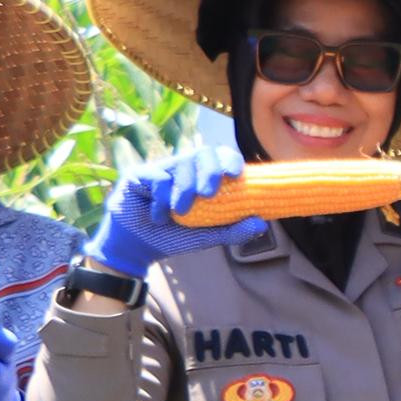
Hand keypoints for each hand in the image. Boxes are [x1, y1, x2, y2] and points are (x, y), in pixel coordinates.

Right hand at [89, 155, 258, 277]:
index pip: (221, 157)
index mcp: (202, 178)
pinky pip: (157, 177)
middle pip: (203, 152)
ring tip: (180, 213)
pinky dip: (161, 198)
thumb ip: (233, 230)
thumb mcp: (207, 236)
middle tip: (209, 193)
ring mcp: (161, 169)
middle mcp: (184, 169)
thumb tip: (262, 223)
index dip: (230, 160)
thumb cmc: (174, 237)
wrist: (137, 248)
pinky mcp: (138, 174)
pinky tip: (158, 216)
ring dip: (184, 190)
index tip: (237, 174)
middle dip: (210, 170)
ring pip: (181, 164)